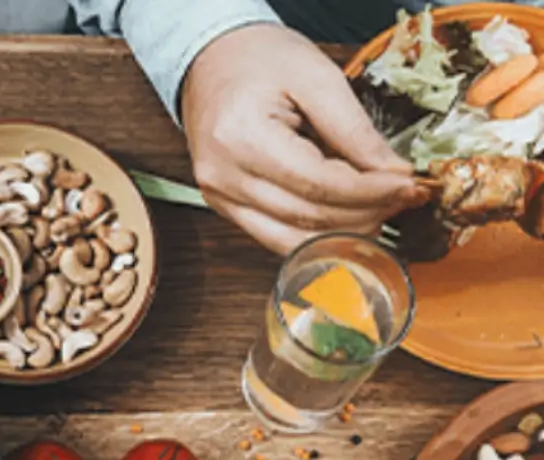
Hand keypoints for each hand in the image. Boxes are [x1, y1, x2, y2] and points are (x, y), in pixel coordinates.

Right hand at [181, 24, 424, 252]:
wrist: (212, 62)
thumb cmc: (259, 60)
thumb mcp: (316, 76)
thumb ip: (354, 128)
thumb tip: (391, 171)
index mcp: (242, 137)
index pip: (317, 182)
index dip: (368, 191)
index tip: (407, 185)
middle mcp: (224, 177)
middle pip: (305, 215)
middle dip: (362, 214)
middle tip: (402, 201)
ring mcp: (220, 197)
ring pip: (289, 238)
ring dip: (340, 235)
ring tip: (379, 216)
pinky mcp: (224, 207)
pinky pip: (272, 237)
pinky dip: (312, 237)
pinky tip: (343, 227)